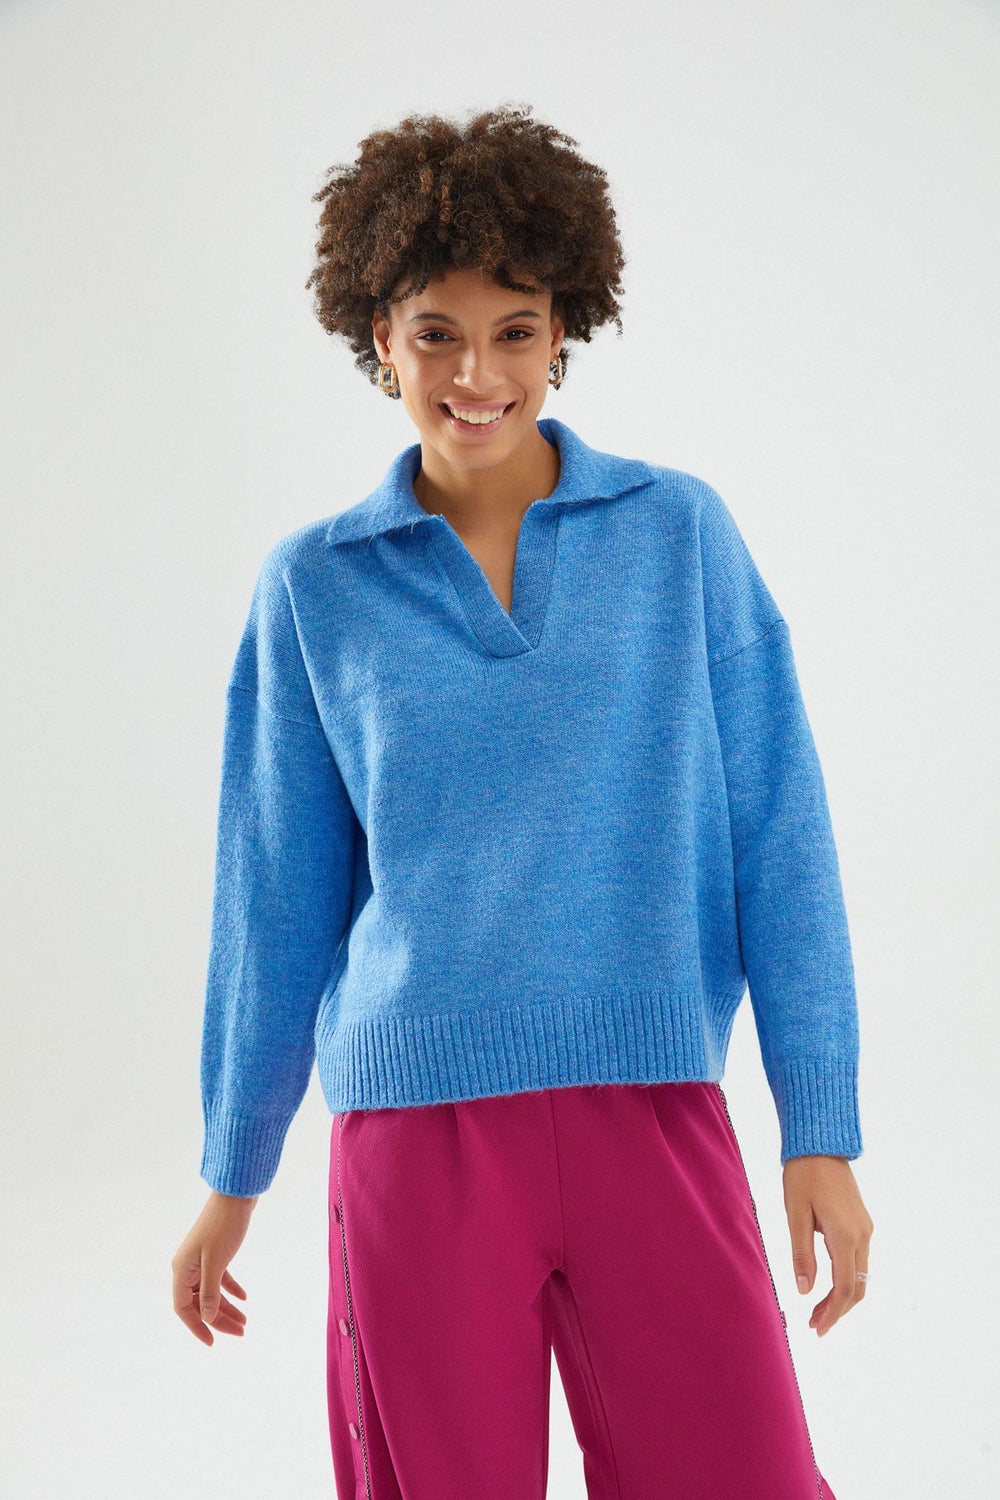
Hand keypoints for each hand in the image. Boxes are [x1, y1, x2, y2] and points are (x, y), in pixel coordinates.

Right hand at [172, 1189, 257, 1345]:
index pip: (183, 1308)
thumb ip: (209, 1292)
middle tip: (241, 1332)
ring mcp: (201, 1259)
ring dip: (227, 1307)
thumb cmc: (224, 1226)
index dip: (196, 1327)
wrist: (236, 1195)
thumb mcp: (217, 1262)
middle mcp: (187, 1266)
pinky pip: (220, 1278)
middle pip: (200, 1303)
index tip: (212, 1343)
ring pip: (211, 1292)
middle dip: (219, 1320)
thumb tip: (206, 1317)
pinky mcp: (215, 1252)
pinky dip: (231, 1289)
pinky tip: (245, 1299)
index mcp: (181, 1269)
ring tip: (246, 1321)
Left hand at [782, 1155, 872, 1337]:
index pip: (844, 1288)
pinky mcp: (862, 1222)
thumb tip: (804, 1291)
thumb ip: (802, 1254)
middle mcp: (862, 1235)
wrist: (820, 1144)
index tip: (817, 1330)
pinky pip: (858, 1260)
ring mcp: (865, 1228)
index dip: (832, 1313)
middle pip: (856, 1287)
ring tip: (817, 1310)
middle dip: (837, 1310)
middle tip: (814, 1325)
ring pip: (860, 1276)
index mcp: (846, 1235)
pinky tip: (827, 1284)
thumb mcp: (795, 1214)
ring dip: (841, 1296)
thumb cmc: (803, 1175)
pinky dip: (845, 1279)